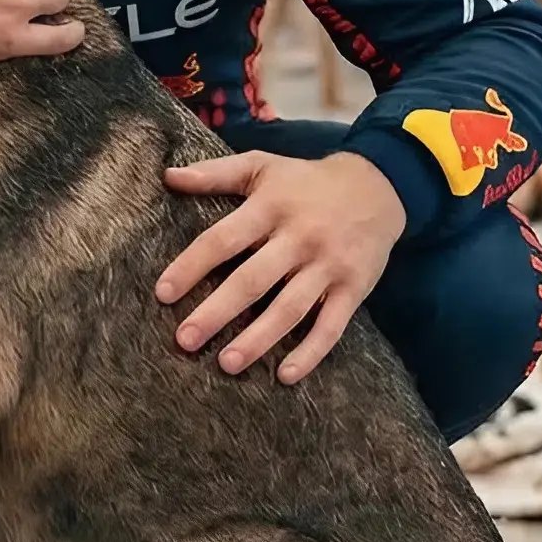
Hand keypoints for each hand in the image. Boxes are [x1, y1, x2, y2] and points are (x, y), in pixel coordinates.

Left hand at [156, 150, 405, 382]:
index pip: (223, 239)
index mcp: (270, 207)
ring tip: (226, 364)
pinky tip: (286, 375)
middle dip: (217, 312)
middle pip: (252, 280)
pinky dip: (311, 352)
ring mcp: (328, 265)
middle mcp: (299, 238)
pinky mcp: (354, 288)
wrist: (379, 186)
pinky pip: (332, 326)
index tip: (163, 293)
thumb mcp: (261, 166)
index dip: (191, 266)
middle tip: (185, 340)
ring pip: (290, 308)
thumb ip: (214, 173)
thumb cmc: (306, 181)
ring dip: (258, 339)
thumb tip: (168, 176)